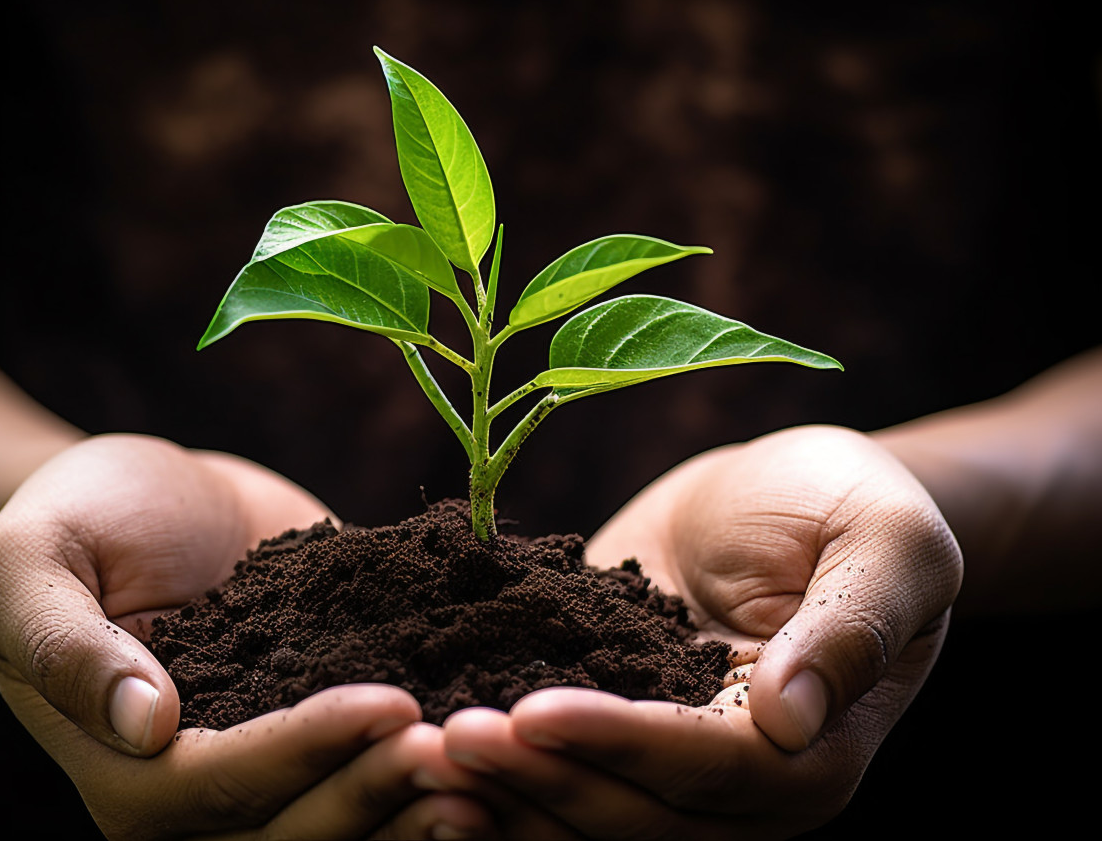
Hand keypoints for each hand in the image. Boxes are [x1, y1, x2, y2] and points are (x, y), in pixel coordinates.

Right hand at [0, 434, 492, 838]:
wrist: (148, 494)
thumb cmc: (74, 520)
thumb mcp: (32, 564)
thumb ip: (64, 645)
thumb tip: (143, 724)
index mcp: (128, 772)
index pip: (222, 788)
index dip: (307, 754)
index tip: (389, 705)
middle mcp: (204, 792)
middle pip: (297, 826)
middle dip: (380, 791)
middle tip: (463, 751)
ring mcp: (274, 762)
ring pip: (348, 816)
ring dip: (418, 798)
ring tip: (493, 762)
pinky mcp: (326, 723)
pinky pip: (376, 760)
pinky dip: (434, 762)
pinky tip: (503, 736)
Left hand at [440, 425, 962, 837]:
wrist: (795, 492)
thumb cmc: (855, 503)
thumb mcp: (888, 541)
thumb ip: (853, 625)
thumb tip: (792, 716)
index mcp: (813, 754)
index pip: (706, 768)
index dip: (617, 746)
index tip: (530, 713)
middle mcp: (738, 785)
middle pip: (630, 811)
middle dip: (534, 777)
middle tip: (440, 737)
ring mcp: (670, 765)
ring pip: (581, 807)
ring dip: (500, 787)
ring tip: (412, 746)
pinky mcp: (615, 724)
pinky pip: (555, 761)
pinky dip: (497, 761)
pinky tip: (421, 732)